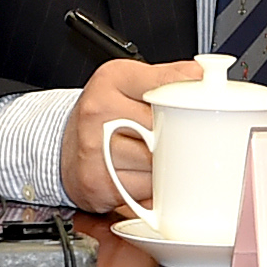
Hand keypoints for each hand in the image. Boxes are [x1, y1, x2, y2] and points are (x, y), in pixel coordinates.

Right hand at [60, 58, 201, 212]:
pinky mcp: (98, 184)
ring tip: (165, 158)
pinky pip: (144, 191)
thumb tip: (204, 75)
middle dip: (182, 137)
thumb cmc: (101, 112)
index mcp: (112, 80)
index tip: (203, 108)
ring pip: (156, 163)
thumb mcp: (129, 79)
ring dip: (170, 166)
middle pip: (163, 129)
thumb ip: (168, 75)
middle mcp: (98, 113)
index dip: (188, 100)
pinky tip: (149, 177)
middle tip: (191, 139)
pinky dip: (156, 189)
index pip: (163, 87)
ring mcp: (95, 150)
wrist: (62, 146)